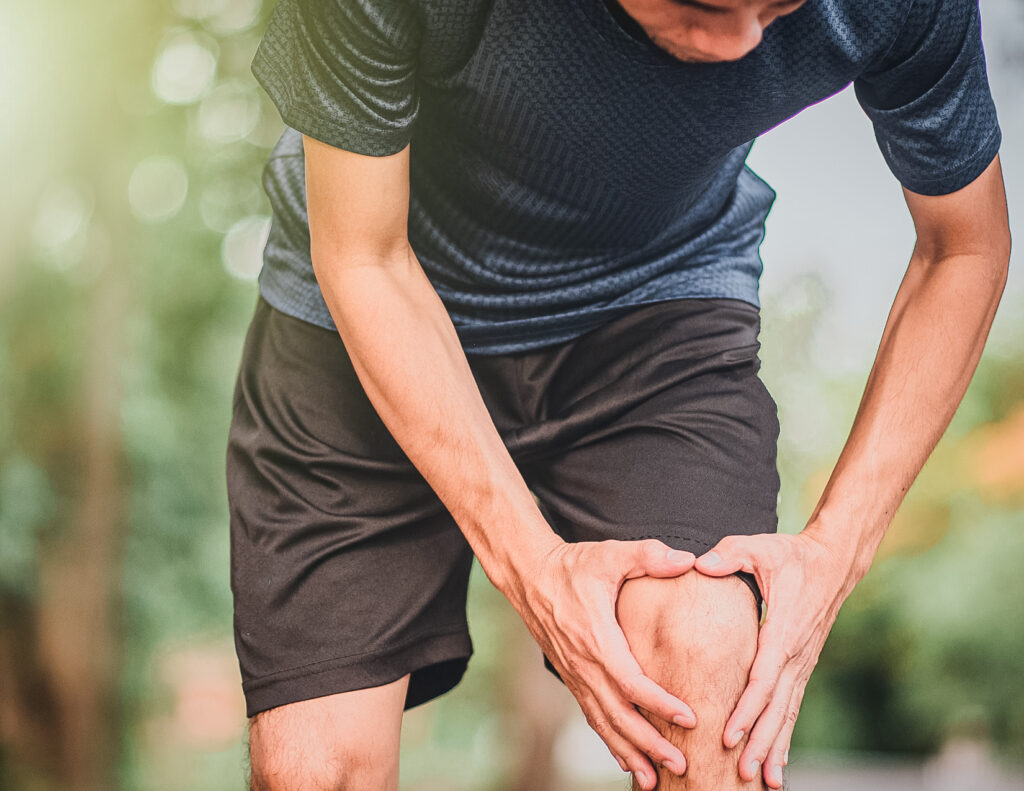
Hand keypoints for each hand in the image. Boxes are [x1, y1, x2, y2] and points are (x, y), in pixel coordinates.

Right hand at [509, 539, 698, 789]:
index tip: (690, 718)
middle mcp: (583, 663)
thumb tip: (688, 561)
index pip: (631, 682)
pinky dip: (609, 741)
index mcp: (597, 637)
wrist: (529, 575)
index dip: (660, 703)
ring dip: (629, 752)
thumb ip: (649, 556)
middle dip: (649, 744)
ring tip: (654, 780)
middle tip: (681, 764)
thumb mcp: (611, 554)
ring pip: (603, 722)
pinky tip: (626, 761)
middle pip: (618, 714)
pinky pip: (591, 715)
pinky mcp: (570, 676)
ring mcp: (574, 673)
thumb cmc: (573, 564)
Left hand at [694, 532, 852, 788]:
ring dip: (774, 745)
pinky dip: (784, 733)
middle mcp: (796, 654)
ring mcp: (802, 662)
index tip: (728, 734)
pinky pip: (792, 704)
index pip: (763, 678)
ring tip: (764, 780)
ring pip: (787, 711)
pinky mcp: (802, 664)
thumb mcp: (758, 547)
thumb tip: (701, 563)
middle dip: (759, 740)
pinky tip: (778, 761)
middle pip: (776, 706)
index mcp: (782, 630)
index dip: (746, 708)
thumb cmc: (791, 554)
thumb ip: (729, 554)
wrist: (833, 561)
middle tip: (742, 772)